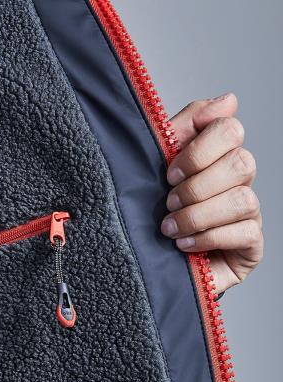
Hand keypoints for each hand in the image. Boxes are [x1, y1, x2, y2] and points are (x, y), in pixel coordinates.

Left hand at [161, 93, 262, 293]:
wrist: (147, 264)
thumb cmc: (153, 215)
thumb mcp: (155, 168)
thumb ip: (181, 129)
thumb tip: (228, 100)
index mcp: (216, 158)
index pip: (230, 129)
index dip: (199, 150)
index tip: (169, 173)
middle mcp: (237, 182)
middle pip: (241, 162)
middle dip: (196, 185)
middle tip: (168, 202)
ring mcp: (248, 214)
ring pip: (242, 199)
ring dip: (199, 215)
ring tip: (170, 229)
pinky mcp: (250, 245)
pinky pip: (244, 232)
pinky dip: (209, 237)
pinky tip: (184, 245)